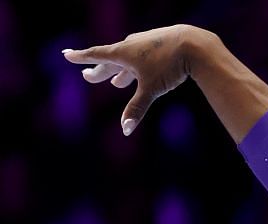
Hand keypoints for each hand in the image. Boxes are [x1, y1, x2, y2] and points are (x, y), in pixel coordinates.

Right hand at [62, 25, 206, 136]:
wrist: (194, 44)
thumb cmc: (169, 65)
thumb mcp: (151, 88)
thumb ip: (137, 108)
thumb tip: (124, 130)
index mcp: (123, 53)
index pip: (96, 55)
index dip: (80, 57)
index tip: (66, 54)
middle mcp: (131, 45)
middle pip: (110, 60)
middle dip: (100, 71)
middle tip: (88, 77)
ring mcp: (145, 43)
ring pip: (128, 59)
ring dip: (121, 71)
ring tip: (117, 82)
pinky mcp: (159, 44)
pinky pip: (144, 57)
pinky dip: (139, 67)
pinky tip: (143, 70)